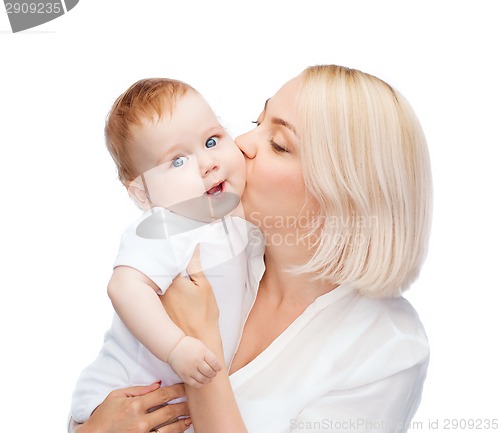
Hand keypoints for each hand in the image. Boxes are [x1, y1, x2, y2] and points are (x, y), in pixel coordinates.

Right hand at [72, 382, 190, 432]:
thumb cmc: (103, 416)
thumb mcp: (116, 396)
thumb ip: (138, 390)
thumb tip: (157, 384)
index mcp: (135, 405)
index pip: (163, 395)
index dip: (177, 390)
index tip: (186, 387)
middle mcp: (140, 421)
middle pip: (170, 411)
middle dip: (184, 405)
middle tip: (194, 401)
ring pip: (169, 428)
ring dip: (182, 422)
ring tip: (190, 417)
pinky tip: (180, 429)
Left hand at [159, 245, 219, 337]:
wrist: (199, 340)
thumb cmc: (205, 314)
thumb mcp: (204, 287)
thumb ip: (195, 266)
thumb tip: (193, 248)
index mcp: (173, 281)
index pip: (168, 260)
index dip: (171, 252)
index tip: (173, 244)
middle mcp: (160, 290)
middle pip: (158, 270)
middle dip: (163, 263)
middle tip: (168, 253)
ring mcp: (155, 301)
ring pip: (155, 281)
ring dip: (159, 275)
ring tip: (167, 270)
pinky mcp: (154, 310)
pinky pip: (153, 293)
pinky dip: (157, 288)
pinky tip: (165, 289)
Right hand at [168, 336, 221, 387]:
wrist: (173, 347)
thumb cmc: (188, 345)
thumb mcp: (201, 345)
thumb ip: (209, 354)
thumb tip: (217, 365)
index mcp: (202, 352)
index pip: (215, 363)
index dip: (218, 367)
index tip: (218, 368)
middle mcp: (197, 361)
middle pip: (210, 372)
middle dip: (213, 374)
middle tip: (213, 373)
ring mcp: (190, 369)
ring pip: (204, 379)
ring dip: (208, 379)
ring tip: (208, 377)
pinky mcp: (184, 376)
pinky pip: (195, 384)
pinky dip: (200, 384)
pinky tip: (201, 380)